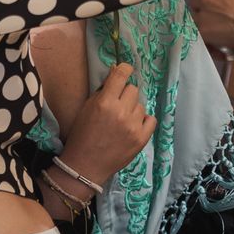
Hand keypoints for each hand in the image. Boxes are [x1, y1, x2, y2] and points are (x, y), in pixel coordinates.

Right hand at [58, 62, 157, 186]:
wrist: (85, 165)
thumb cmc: (82, 135)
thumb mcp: (87, 108)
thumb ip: (102, 90)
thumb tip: (116, 71)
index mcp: (104, 102)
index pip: (121, 75)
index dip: (125, 69)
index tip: (125, 70)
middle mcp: (120, 112)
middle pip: (133, 89)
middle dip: (125, 94)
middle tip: (117, 105)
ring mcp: (133, 126)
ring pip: (141, 105)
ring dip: (132, 110)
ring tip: (122, 121)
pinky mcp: (141, 139)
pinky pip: (151, 119)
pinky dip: (143, 121)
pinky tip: (133, 126)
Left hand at [190, 0, 233, 52]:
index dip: (213, 6)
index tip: (221, 14)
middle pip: (197, 7)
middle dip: (204, 16)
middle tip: (215, 27)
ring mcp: (202, 14)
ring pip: (195, 23)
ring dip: (204, 32)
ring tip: (217, 41)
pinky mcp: (202, 30)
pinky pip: (200, 40)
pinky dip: (209, 47)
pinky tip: (220, 53)